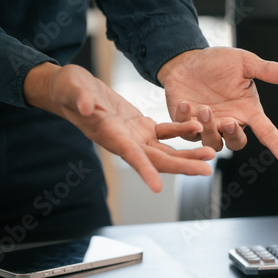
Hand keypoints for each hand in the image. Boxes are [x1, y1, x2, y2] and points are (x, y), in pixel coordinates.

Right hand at [24, 63, 214, 192]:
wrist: (71, 88)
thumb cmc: (67, 89)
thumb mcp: (71, 89)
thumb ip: (79, 99)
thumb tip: (86, 108)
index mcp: (109, 136)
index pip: (130, 157)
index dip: (144, 172)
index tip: (158, 189)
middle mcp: (125, 142)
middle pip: (157, 160)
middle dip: (182, 166)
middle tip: (206, 171)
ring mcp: (135, 136)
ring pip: (165, 150)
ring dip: (188, 154)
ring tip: (210, 154)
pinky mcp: (141, 126)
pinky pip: (165, 132)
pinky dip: (181, 131)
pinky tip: (197, 127)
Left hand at [158, 48, 277, 164]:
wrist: (185, 60)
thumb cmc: (217, 62)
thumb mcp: (244, 62)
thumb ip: (268, 70)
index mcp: (247, 111)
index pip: (267, 133)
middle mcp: (230, 122)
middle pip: (237, 143)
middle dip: (233, 136)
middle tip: (227, 121)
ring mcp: (208, 126)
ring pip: (213, 143)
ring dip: (209, 130)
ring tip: (205, 109)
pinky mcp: (187, 125)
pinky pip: (187, 133)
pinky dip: (186, 121)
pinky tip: (185, 103)